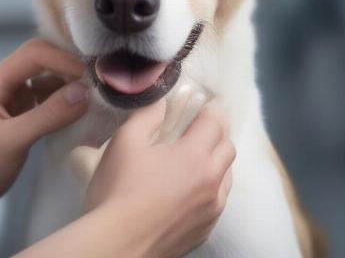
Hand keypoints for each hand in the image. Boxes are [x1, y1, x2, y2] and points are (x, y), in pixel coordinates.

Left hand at [0, 37, 89, 210]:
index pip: (34, 54)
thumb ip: (49, 115)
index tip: (90, 76)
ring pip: (44, 74)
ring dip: (66, 80)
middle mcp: (3, 79)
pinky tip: (77, 106)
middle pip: (39, 57)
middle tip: (94, 79)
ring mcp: (11, 94)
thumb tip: (85, 91)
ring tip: (91, 93)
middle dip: (66, 65)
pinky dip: (62, 96)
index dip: (63, 60)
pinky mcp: (19, 109)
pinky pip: (45, 93)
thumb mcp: (14, 140)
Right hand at [84, 98, 235, 257]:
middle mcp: (212, 184)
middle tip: (197, 127)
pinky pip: (218, 202)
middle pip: (228, 148)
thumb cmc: (118, 189)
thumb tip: (161, 100)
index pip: (216, 123)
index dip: (211, 108)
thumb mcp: (126, 141)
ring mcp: (211, 212)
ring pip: (227, 177)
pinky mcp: (204, 232)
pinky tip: (188, 190)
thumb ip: (147, 115)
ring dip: (216, 161)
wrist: (116, 245)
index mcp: (195, 157)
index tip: (204, 103)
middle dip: (217, 132)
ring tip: (193, 159)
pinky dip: (210, 188)